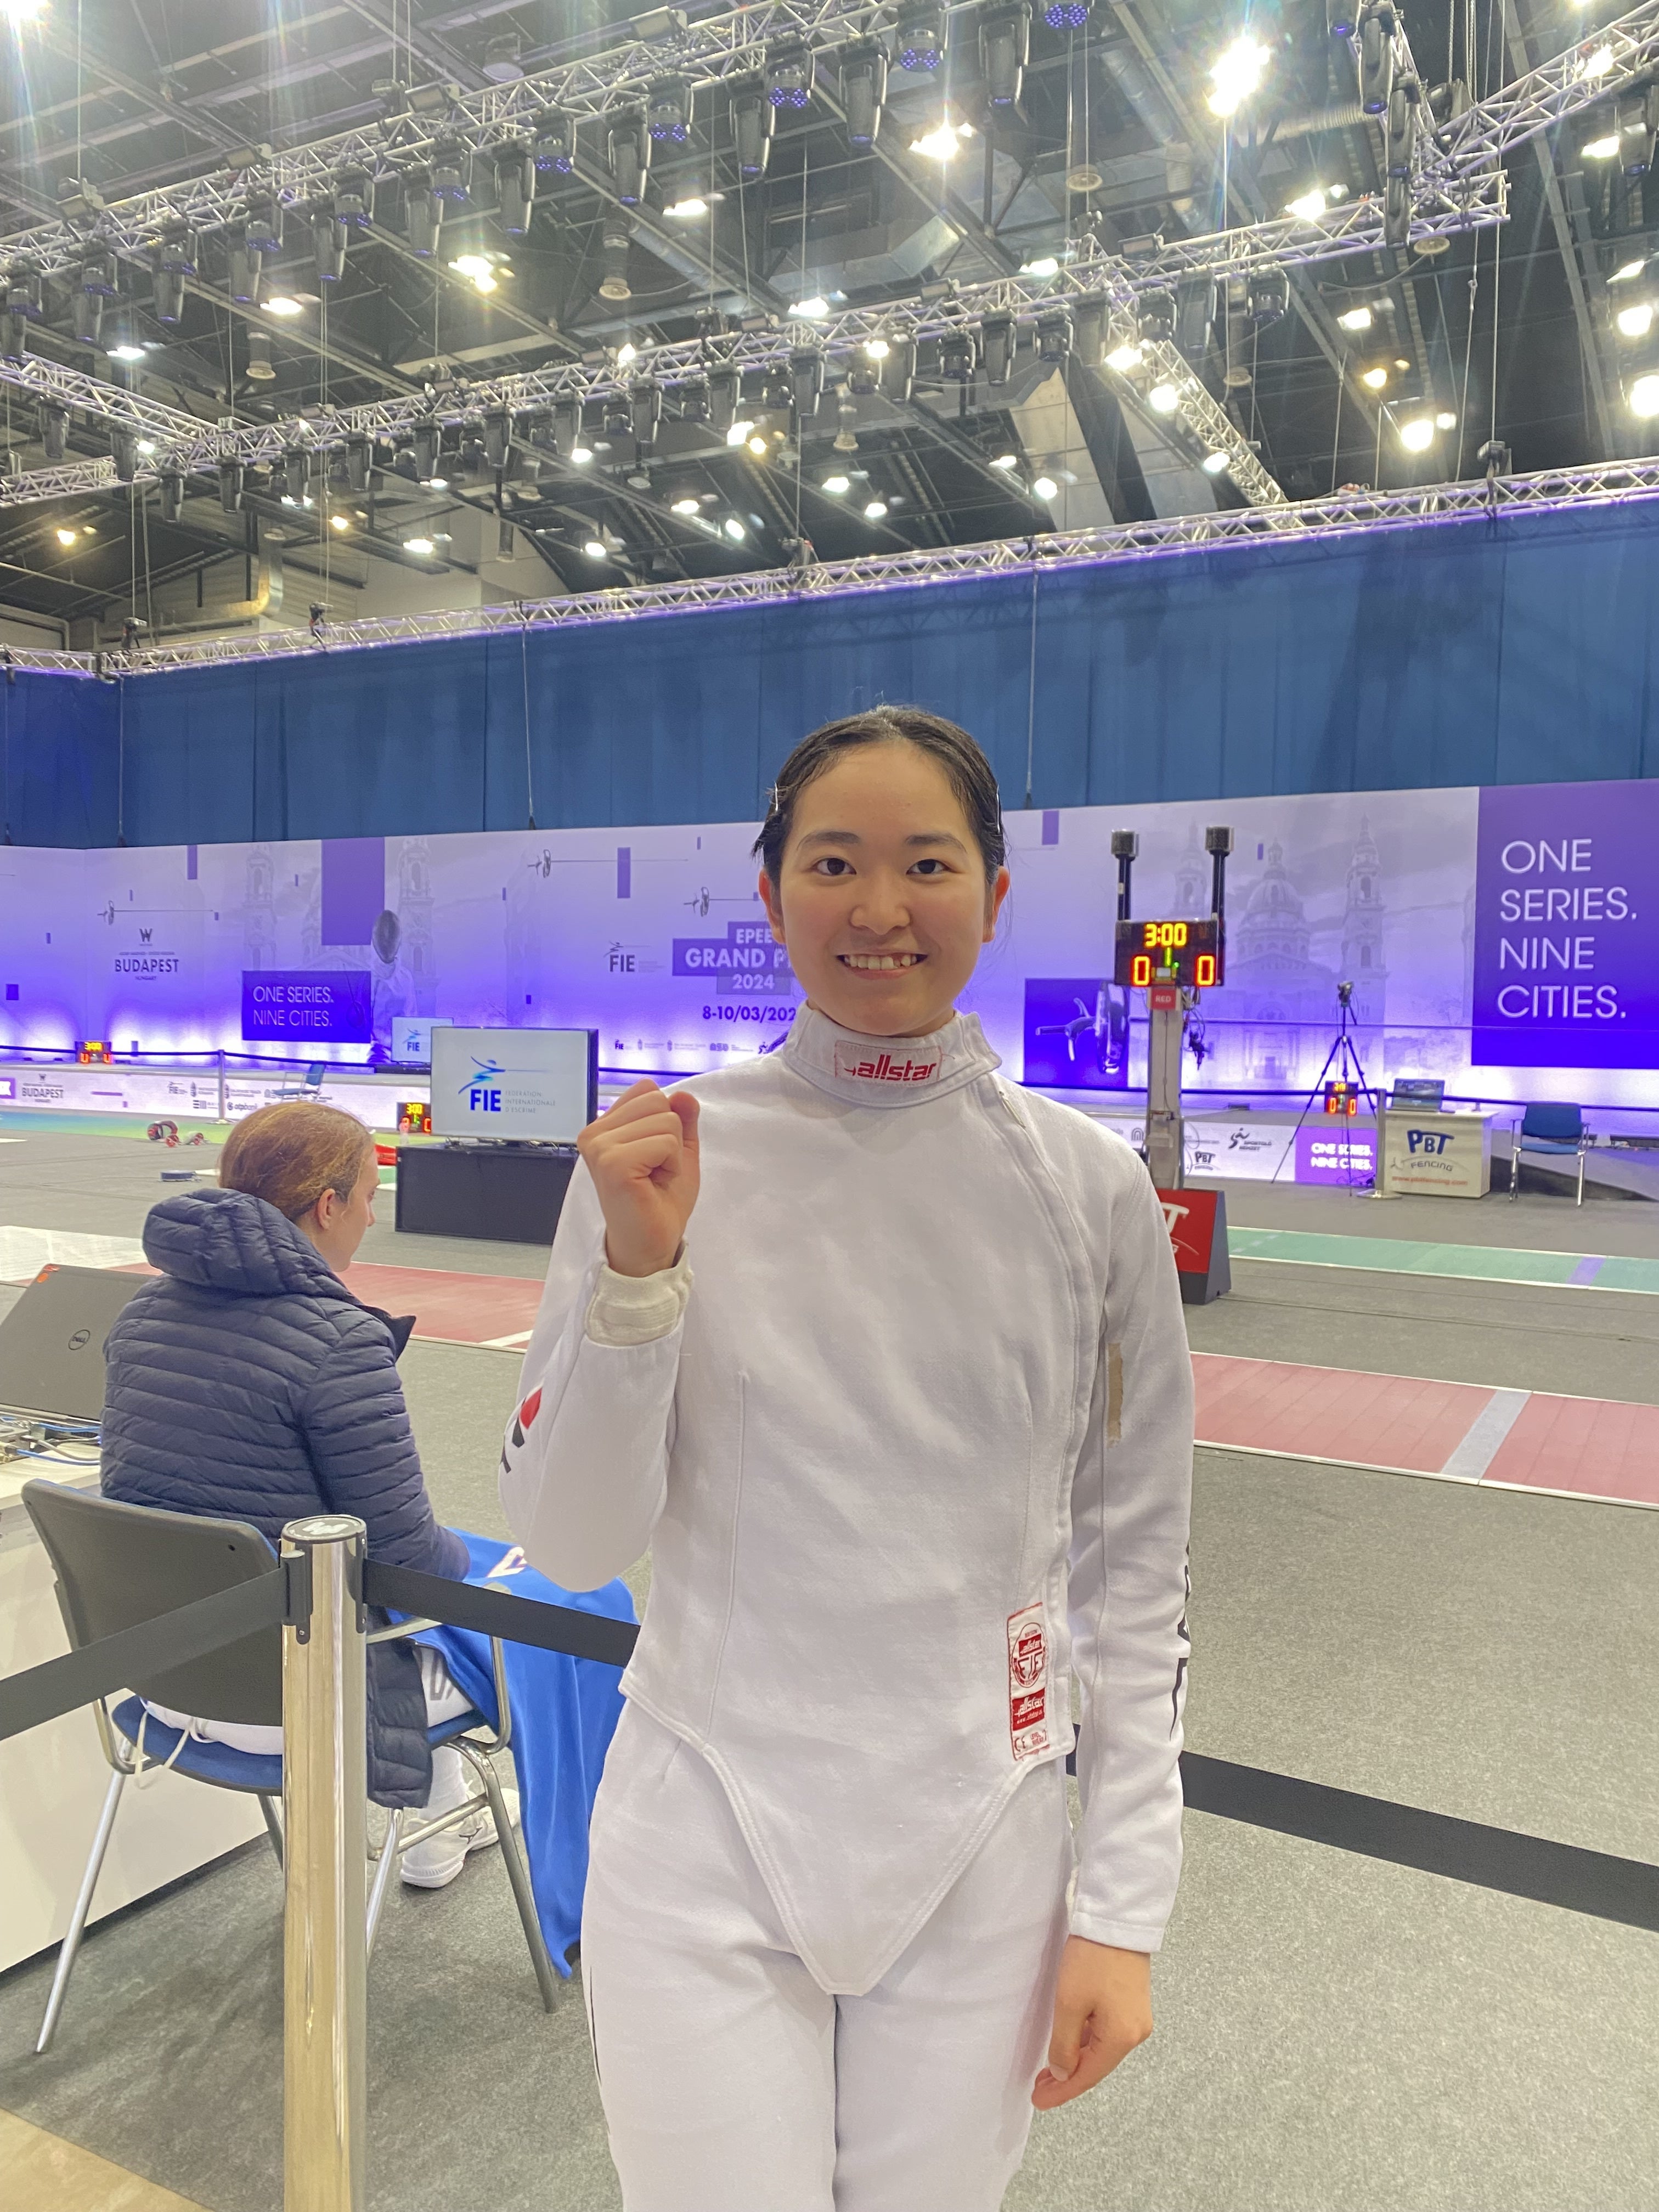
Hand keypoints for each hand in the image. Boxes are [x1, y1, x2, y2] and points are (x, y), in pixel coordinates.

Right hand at [578, 1078, 699, 1278]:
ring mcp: (600, 1148)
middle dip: (670, 1136)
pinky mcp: (613, 1164)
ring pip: (665, 1119)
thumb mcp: (678, 1150)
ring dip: (672, 1153)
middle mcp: (594, 1133)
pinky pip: (665, 1142)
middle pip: (657, 1100)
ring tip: (654, 1178)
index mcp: (603, 1127)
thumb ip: (681, 1119)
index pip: (647, 1090)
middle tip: (656, 1170)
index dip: (664, 1120)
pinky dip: (672, 1163)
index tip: (654, 1154)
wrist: (651, 1245)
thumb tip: (683, 1094)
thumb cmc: (660, 1200)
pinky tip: (653, 1183)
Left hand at [1031, 1939, 1151, 2110]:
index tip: (1039, 2101)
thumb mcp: (1069, 2002)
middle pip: (1097, 2065)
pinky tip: (1068, 2045)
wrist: (1117, 1919)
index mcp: (1121, 2037)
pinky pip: (1106, 2033)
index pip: (1088, 2075)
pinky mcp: (1132, 2003)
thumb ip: (1063, 2043)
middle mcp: (1135, 2033)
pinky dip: (1085, 2042)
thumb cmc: (1092, 1960)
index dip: (1062, 2091)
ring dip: (1075, 2060)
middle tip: (1039, 2089)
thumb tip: (1062, 2071)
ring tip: (1048, 2071)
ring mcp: (1136, 2018)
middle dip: (1067, 2078)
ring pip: (1101, 2049)